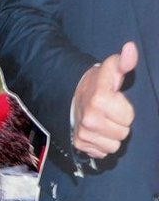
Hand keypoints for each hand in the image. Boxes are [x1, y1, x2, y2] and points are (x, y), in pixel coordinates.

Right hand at [72, 41, 136, 158]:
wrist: (71, 96)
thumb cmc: (97, 84)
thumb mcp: (112, 70)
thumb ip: (124, 61)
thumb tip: (130, 48)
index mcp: (98, 100)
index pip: (128, 118)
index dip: (125, 110)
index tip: (115, 101)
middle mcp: (88, 119)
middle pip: (123, 134)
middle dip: (119, 124)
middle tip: (110, 114)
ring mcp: (82, 133)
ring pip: (114, 146)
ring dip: (111, 136)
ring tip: (104, 123)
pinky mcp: (79, 144)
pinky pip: (103, 153)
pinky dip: (101, 144)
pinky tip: (97, 132)